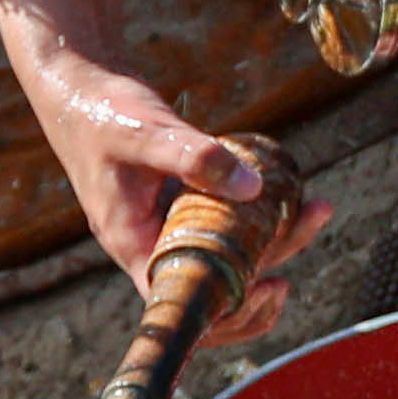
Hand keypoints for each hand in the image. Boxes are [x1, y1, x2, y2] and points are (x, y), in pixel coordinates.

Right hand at [28, 37, 293, 287]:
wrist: (80, 86)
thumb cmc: (103, 113)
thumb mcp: (148, 133)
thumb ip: (194, 158)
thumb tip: (254, 187)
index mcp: (132, 245)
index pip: (180, 304)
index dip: (228, 312)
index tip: (269, 285)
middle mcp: (151, 245)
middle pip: (216, 283)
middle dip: (270, 264)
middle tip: (312, 221)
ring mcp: (167, 227)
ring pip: (227, 255)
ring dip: (276, 241)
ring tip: (318, 208)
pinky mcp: (181, 206)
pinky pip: (226, 227)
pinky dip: (259, 219)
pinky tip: (291, 196)